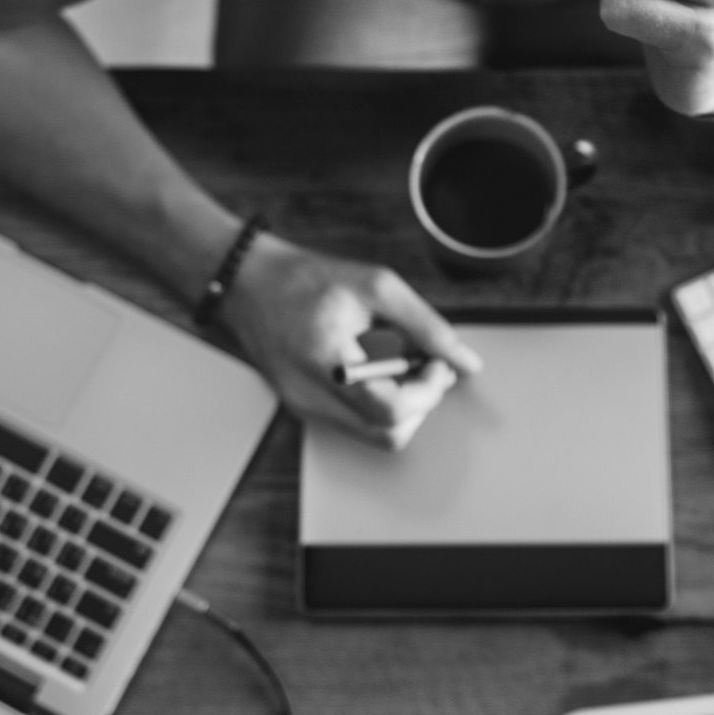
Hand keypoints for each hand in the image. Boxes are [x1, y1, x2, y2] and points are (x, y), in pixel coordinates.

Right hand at [218, 233, 481, 449]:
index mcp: (327, 364)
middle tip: (424, 363)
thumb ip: (426, 326)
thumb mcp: (377, 286)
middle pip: (388, 434)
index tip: (437, 362)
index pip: (392, 411)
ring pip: (374, 435)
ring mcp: (305, 407)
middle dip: (420, 401)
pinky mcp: (303, 407)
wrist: (248, 282)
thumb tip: (465, 361)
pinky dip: (376, 400)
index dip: (428, 391)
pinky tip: (373, 365)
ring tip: (397, 360)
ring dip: (401, 403)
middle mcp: (312, 397)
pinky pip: (354, 421)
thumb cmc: (307, 279)